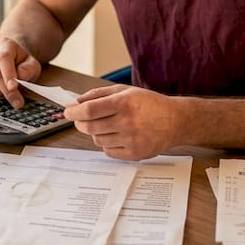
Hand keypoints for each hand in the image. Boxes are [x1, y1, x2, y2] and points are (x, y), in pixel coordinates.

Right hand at [0, 39, 41, 107]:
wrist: (8, 59)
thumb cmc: (20, 63)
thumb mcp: (31, 65)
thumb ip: (28, 69)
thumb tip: (19, 76)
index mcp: (5, 44)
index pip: (4, 57)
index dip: (8, 74)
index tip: (14, 88)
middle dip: (6, 90)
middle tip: (17, 102)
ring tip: (4, 95)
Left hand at [64, 85, 181, 160]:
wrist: (176, 121)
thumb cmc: (149, 104)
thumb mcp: (126, 90)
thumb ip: (100, 94)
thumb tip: (77, 101)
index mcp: (124, 103)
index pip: (89, 110)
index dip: (74, 112)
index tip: (68, 112)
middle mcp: (127, 122)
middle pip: (90, 127)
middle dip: (80, 123)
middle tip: (81, 120)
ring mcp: (132, 140)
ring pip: (97, 140)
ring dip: (96, 133)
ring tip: (106, 126)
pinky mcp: (135, 154)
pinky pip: (108, 151)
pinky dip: (107, 144)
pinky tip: (116, 136)